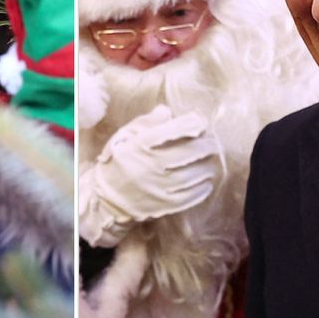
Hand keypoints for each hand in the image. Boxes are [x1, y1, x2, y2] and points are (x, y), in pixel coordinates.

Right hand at [81, 105, 221, 244]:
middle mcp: (149, 166)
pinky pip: (189, 196)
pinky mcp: (163, 205)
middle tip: (213, 143)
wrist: (105, 198)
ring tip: (210, 161)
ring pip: (192, 175)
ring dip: (206, 166)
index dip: (191, 124)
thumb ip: (145, 123)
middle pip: (187, 153)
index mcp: (138, 146)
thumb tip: (166, 112)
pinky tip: (205, 182)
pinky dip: (202, 188)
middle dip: (206, 145)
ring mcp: (157, 188)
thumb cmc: (118, 162)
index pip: (171, 131)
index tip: (200, 121)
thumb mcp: (124, 137)